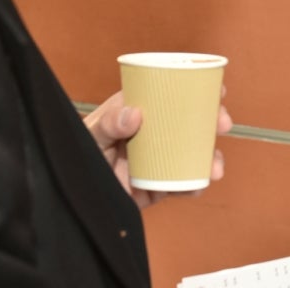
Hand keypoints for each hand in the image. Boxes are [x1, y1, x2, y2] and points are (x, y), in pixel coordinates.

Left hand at [84, 88, 232, 208]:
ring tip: (215, 168)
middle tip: (223, 123)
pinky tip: (200, 185)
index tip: (217, 89)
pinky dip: (195, 186)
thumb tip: (135, 114)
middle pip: (190, 121)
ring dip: (211, 157)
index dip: (197, 88)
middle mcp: (152, 133)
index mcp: (137, 110)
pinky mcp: (158, 186)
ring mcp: (158, 160)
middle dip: (213, 121)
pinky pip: (183, 184)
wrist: (67, 202)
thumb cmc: (73, 157)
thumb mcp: (88, 136)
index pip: (171, 93)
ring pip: (193, 153)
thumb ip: (107, 124)